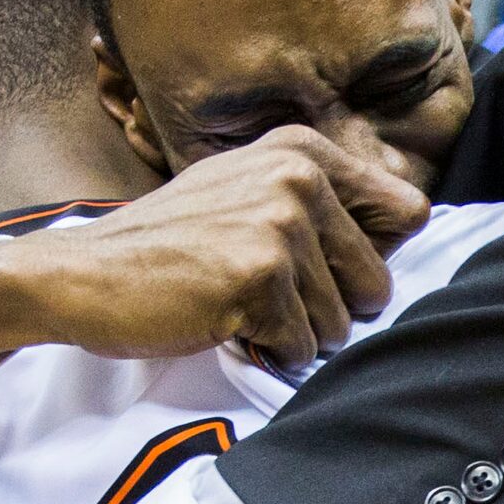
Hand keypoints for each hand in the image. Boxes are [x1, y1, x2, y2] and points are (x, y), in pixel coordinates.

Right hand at [0, 126, 430, 370]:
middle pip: (379, 282)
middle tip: (268, 297)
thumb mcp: (249, 192)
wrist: (85, 274)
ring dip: (295, 335)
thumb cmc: (171, 245)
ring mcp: (279, 225)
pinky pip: (302, 348)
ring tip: (238, 305)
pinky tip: (224, 322)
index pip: (409, 214)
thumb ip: (323, 200)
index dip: (373, 259)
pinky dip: (268, 353)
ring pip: (341, 324)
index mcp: (305, 151)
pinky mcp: (258, 278)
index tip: (326, 270)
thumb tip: (418, 224)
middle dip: (332, 310)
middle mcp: (299, 178)